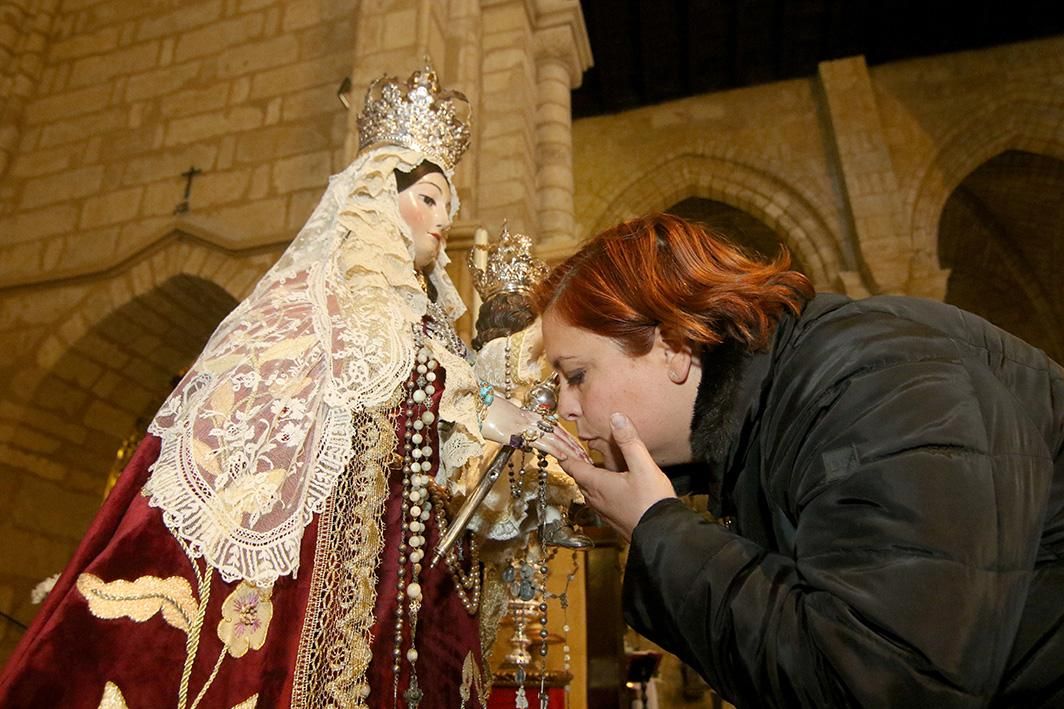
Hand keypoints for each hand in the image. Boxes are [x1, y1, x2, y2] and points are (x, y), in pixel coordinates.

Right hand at [481, 396, 589, 463]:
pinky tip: (565, 457)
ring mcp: (527, 425)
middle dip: (575, 447)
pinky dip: (555, 450)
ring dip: (571, 451)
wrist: (474, 404)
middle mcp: (531, 419)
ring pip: (555, 439)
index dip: (568, 439)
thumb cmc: (484, 410)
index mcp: (528, 416)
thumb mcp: (502, 418)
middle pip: (560, 433)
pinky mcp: (520, 432)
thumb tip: (518, 435)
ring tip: (583, 461)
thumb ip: (514, 426)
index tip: (579, 448)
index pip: (555, 429)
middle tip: (588, 458)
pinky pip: (542, 442)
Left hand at [557, 413, 675, 540]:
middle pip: (580, 479)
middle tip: (575, 455)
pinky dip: (600, 491)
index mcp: (598, 484)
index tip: (558, 450)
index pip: (574, 467)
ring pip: (590, 492)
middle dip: (577, 466)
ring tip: (594, 468)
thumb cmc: (652, 502)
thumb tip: (617, 418)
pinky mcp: (615, 521)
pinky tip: (613, 489)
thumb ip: (629, 442)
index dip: (565, 457)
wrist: (662, 536)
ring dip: (589, 479)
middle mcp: (597, 499)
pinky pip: (601, 502)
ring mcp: (605, 512)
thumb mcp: (643, 466)